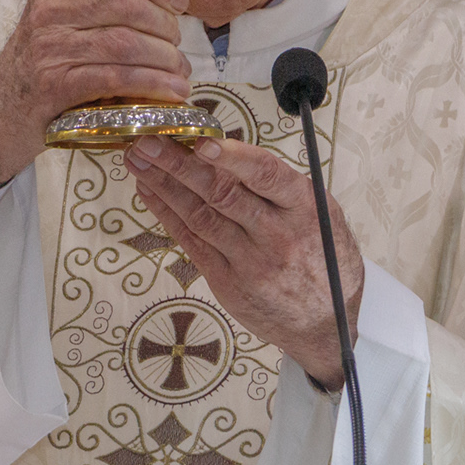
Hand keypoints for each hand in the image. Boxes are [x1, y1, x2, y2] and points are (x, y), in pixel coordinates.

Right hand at [0, 0, 196, 187]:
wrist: (6, 104)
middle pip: (128, 4)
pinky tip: (172, 90)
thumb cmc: (52, 54)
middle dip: (166, 25)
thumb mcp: (80, 13)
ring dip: (165, 58)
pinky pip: (117, 78)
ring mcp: (51, 47)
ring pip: (126, 43)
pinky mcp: (57, 85)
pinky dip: (153, 84)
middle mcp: (50, 8)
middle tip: (177, 43)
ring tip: (181, 70)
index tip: (180, 1)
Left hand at [126, 136, 362, 389]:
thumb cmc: (325, 258)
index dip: (232, 157)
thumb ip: (282, 187)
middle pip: (222, 194)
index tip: (201, 141)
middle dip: (179, 164)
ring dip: (164, 185)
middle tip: (147, 140)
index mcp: (306, 209)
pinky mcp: (227, 283)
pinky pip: (192, 243)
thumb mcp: (323, 215)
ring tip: (137, 160)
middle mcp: (278, 236)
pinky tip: (149, 192)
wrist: (327, 324)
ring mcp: (250, 263)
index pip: (266, 175)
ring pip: (200, 217)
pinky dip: (167, 214)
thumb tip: (229, 151)